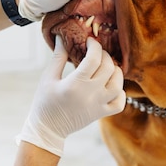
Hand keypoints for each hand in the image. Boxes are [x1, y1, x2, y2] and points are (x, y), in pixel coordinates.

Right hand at [17, 36, 125, 156]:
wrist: (48, 129)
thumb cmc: (45, 102)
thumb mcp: (48, 77)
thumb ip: (58, 57)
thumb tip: (62, 37)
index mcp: (75, 83)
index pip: (94, 59)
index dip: (94, 46)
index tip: (90, 41)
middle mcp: (90, 94)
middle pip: (108, 68)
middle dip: (105, 55)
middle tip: (97, 52)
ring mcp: (98, 105)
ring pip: (118, 84)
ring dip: (116, 71)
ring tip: (107, 66)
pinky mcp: (101, 114)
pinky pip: (119, 103)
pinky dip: (120, 92)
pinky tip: (111, 86)